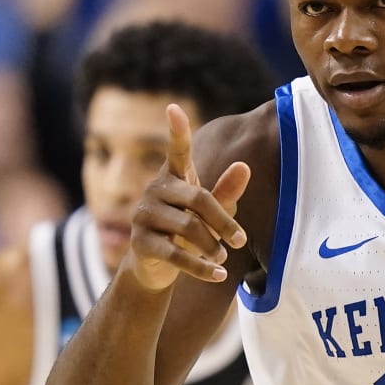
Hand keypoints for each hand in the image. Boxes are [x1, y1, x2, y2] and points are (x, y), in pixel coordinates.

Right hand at [125, 103, 251, 290]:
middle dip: (223, 221)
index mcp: (173, 178)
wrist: (154, 268)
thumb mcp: (209, 214)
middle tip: (240, 241)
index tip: (174, 108)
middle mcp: (155, 191)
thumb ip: (226, 192)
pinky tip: (218, 275)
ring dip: (212, 246)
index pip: (177, 151)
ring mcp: (144, 216)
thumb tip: (244, 165)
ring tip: (223, 259)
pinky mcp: (140, 243)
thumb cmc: (186, 232)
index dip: (176, 131)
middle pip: (198, 198)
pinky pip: (175, 254)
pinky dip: (200, 267)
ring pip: (188, 227)